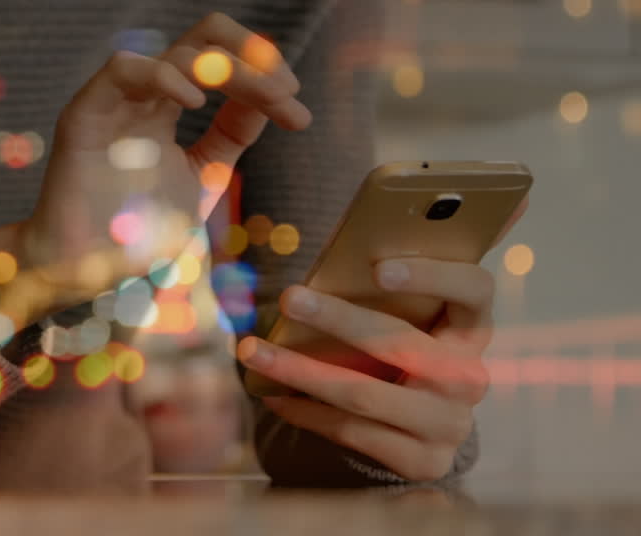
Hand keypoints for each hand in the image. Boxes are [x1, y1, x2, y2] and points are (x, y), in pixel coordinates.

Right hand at [0, 14, 310, 328]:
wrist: (82, 270)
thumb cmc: (133, 231)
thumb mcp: (203, 177)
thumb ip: (232, 135)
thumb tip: (274, 96)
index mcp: (164, 107)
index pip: (219, 63)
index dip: (265, 75)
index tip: (300, 114)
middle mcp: (142, 97)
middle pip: (203, 38)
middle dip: (253, 55)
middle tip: (287, 90)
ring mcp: (114, 102)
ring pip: (174, 49)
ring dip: (228, 68)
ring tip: (264, 98)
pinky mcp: (85, 114)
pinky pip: (122, 69)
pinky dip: (164, 75)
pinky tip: (196, 104)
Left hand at [236, 257, 496, 481]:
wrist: (425, 426)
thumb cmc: (402, 353)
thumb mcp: (409, 324)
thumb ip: (383, 300)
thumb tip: (309, 280)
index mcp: (473, 329)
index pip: (474, 290)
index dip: (432, 275)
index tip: (377, 267)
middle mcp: (469, 377)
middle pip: (401, 343)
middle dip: (337, 318)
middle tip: (287, 298)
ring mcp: (449, 425)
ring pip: (364, 394)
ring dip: (299, 370)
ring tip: (253, 351)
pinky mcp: (423, 461)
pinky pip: (352, 432)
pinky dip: (305, 411)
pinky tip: (274, 393)